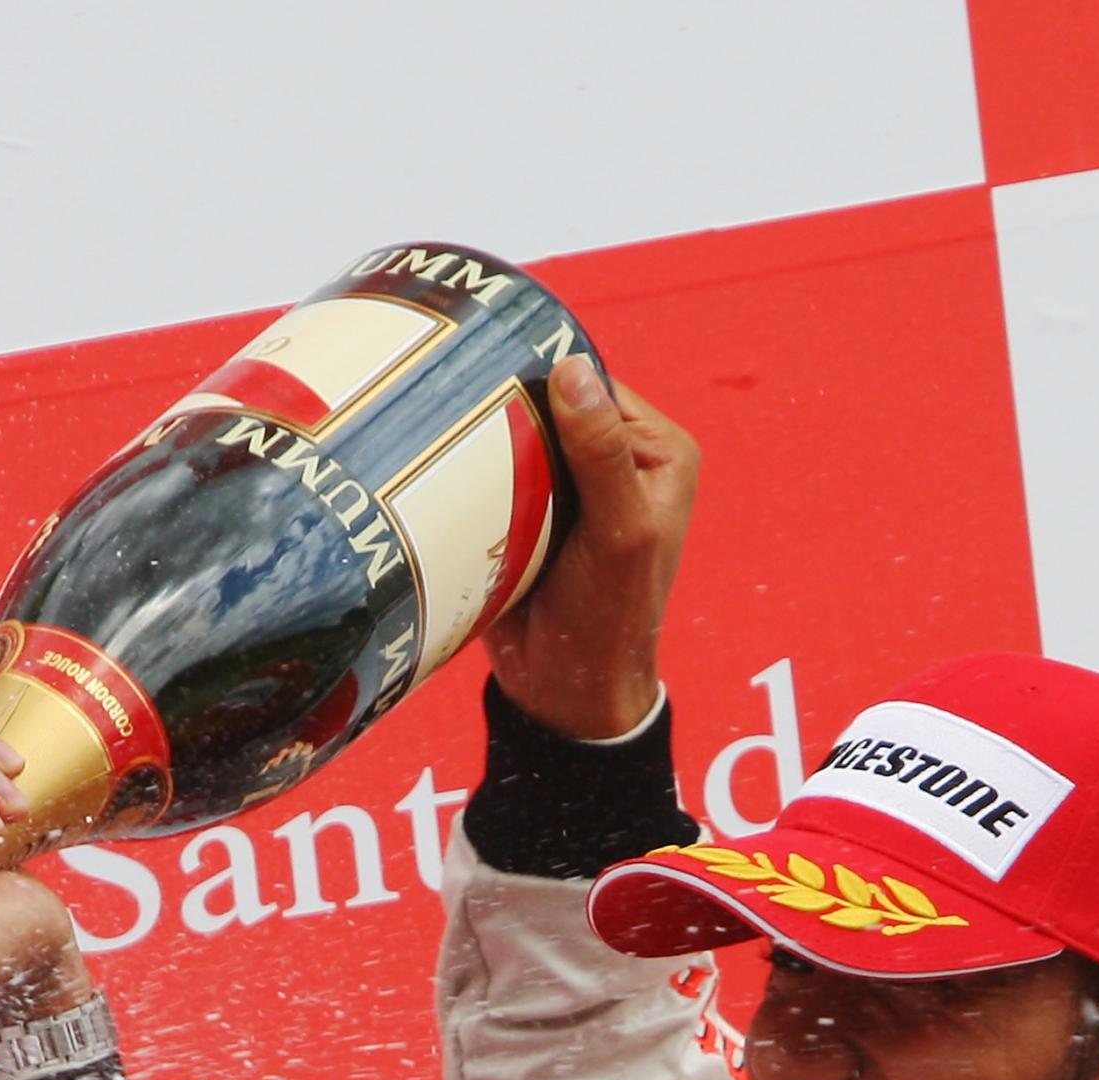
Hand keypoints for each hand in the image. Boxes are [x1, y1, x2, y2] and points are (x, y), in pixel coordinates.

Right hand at [481, 358, 700, 740]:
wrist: (566, 690)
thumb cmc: (610, 615)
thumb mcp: (617, 529)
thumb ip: (600, 451)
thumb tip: (572, 370)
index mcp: (658, 452)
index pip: (594, 388)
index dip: (548, 384)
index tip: (497, 388)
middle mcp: (616, 462)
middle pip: (549, 410)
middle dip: (507, 415)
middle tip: (460, 421)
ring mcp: (568, 490)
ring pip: (513, 441)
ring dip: (480, 449)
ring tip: (445, 451)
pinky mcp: (525, 516)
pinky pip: (490, 479)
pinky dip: (467, 481)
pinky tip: (440, 480)